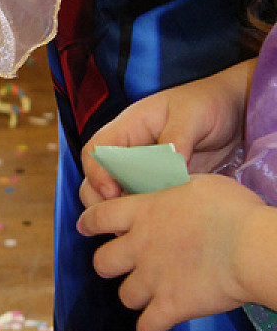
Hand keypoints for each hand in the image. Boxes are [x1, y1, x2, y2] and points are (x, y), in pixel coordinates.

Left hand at [77, 172, 274, 330]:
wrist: (251, 248)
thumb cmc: (233, 211)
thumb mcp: (199, 184)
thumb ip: (175, 191)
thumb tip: (172, 193)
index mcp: (144, 213)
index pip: (98, 216)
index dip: (89, 223)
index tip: (85, 227)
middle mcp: (139, 247)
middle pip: (102, 262)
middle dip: (109, 265)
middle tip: (126, 265)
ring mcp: (152, 279)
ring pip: (125, 296)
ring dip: (135, 296)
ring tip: (150, 295)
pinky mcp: (170, 307)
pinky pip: (147, 328)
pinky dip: (148, 330)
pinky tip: (153, 330)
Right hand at [78, 62, 256, 209]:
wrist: (232, 112)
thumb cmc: (207, 104)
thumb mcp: (192, 116)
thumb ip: (176, 140)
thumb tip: (167, 167)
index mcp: (129, 127)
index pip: (96, 150)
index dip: (97, 173)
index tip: (112, 193)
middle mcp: (129, 149)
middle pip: (97, 176)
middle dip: (100, 199)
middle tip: (121, 219)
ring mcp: (142, 168)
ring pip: (115, 192)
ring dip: (120, 209)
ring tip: (137, 226)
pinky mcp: (158, 183)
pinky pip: (141, 200)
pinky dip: (142, 213)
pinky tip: (155, 226)